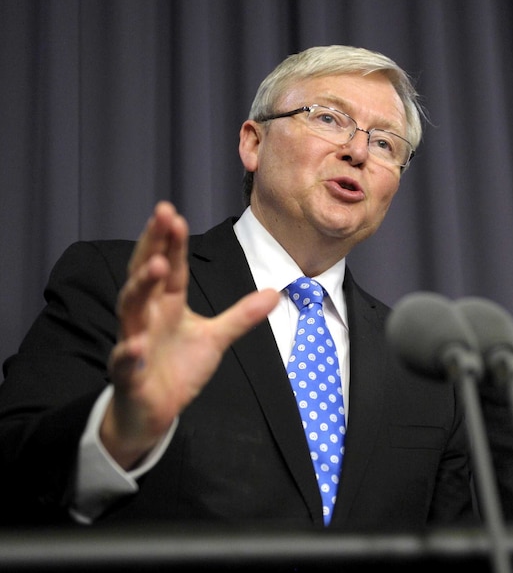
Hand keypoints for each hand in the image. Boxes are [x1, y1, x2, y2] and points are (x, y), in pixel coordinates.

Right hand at [103, 202, 279, 468]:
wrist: (152, 411)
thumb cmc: (177, 368)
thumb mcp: (215, 338)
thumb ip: (241, 315)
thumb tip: (274, 292)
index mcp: (167, 304)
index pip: (171, 267)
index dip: (172, 241)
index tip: (175, 214)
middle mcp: (146, 317)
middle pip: (145, 274)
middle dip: (152, 244)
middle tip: (162, 215)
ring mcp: (133, 342)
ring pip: (131, 309)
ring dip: (141, 286)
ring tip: (154, 264)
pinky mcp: (129, 374)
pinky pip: (125, 361)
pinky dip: (129, 353)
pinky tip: (136, 345)